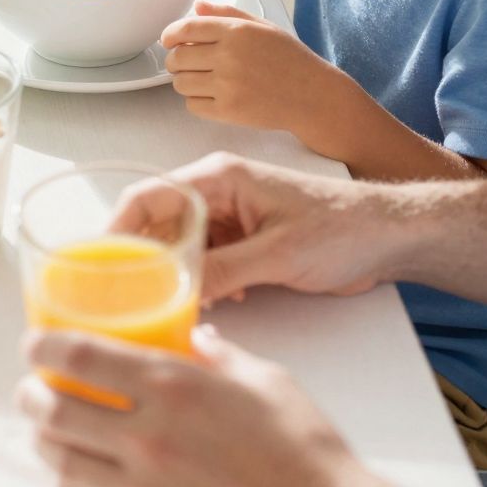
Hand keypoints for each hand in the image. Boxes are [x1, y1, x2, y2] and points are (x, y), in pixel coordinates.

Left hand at [19, 323, 359, 486]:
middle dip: (32, 396)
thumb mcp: (265, 379)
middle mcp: (148, 437)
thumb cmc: (304, 451)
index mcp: (175, 387)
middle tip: (32, 390)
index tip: (33, 344)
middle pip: (55, 411)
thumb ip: (219, 355)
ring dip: (47, 443)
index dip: (45, 348)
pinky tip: (79, 478)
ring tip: (51, 432)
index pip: (82, 357)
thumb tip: (195, 339)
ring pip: (63, 462)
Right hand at [116, 150, 395, 302]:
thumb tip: (173, 293)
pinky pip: (205, 262)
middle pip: (156, 225)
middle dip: (140, 260)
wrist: (389, 236)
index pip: (147, 197)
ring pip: (179, 248)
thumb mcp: (278, 255)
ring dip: (173, 276)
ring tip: (161, 308)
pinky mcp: (245, 243)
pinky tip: (212, 305)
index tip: (96, 267)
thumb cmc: (343, 227)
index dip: (116, 230)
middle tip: (123, 299)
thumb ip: (222, 271)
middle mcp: (217, 194)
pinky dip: (201, 284)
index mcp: (219, 178)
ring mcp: (231, 219)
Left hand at [162, 4, 334, 135]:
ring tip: (201, 80)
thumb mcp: (263, 26)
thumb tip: (197, 7)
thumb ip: (228, 13)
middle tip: (186, 63)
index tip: (168, 40)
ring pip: (180, 84)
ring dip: (185, 81)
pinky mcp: (228, 111)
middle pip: (176, 58)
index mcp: (236, 30)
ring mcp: (227, 85)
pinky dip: (196, 101)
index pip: (184, 29)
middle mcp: (228, 56)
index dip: (169, 35)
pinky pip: (192, 106)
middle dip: (176, 60)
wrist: (312, 95)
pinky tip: (212, 95)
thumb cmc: (290, 59)